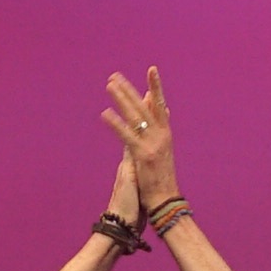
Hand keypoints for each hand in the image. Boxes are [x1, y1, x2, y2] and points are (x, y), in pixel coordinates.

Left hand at [100, 67, 178, 209]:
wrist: (165, 200)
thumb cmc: (161, 177)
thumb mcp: (162, 150)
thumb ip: (159, 128)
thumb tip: (158, 109)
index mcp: (165, 134)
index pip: (160, 105)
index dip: (156, 87)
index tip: (152, 70)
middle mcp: (161, 135)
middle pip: (144, 106)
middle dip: (129, 90)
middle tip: (114, 75)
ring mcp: (152, 144)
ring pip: (135, 116)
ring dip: (122, 99)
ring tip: (109, 85)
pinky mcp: (143, 155)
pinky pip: (127, 136)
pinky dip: (116, 124)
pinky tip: (105, 114)